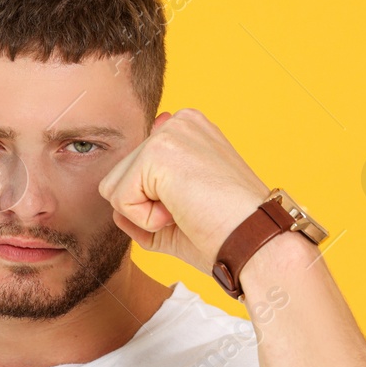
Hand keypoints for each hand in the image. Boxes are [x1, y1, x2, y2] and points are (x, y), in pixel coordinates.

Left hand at [97, 109, 270, 270]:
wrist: (256, 243)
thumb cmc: (224, 234)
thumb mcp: (173, 214)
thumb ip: (140, 199)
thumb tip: (109, 192)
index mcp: (187, 131)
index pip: (135, 172)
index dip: (156, 204)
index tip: (198, 205)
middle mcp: (178, 122)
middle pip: (119, 178)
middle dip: (146, 208)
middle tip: (192, 210)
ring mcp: (168, 132)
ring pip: (114, 189)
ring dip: (145, 214)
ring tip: (188, 210)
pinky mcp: (158, 152)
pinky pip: (119, 200)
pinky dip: (146, 220)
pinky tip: (182, 212)